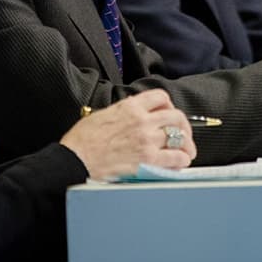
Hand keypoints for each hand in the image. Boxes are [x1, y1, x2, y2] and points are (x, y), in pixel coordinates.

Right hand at [59, 90, 194, 178]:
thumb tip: (132, 117)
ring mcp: (147, 140)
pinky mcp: (148, 160)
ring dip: (186, 145)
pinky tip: (179, 163)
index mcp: (130, 106)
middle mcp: (142, 121)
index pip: (161, 97)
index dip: (169, 105)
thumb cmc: (82, 141)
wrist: (75, 160)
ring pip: (179, 138)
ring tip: (186, 152)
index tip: (169, 114)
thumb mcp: (102, 115)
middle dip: (184, 126)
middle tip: (184, 135)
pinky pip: (176, 158)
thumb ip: (123, 113)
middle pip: (176, 117)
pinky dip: (181, 161)